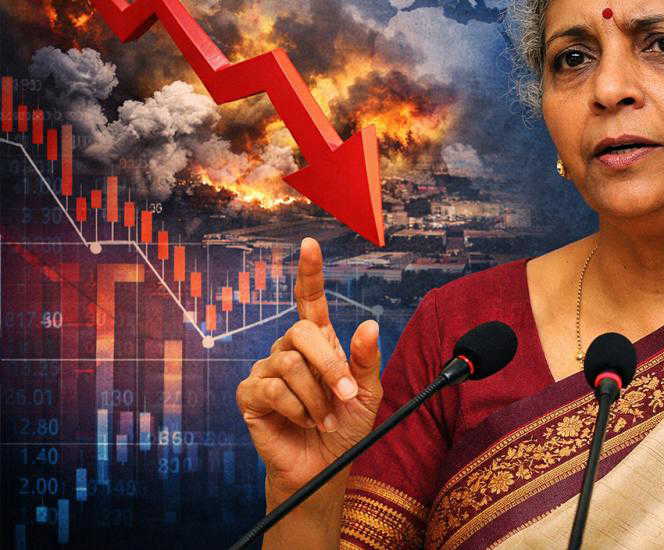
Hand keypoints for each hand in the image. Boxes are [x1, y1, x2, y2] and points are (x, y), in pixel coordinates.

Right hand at [236, 237, 383, 497]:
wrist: (326, 465)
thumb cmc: (345, 426)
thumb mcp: (367, 392)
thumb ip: (366, 360)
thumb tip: (367, 323)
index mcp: (319, 343)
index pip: (310, 300)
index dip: (309, 273)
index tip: (310, 244)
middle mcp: (289, 350)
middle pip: (300, 331)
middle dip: (328, 364)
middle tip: (346, 394)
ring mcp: (267, 371)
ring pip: (289, 363)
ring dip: (316, 395)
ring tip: (325, 417)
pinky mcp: (250, 395)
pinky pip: (272, 389)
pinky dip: (297, 409)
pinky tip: (304, 422)